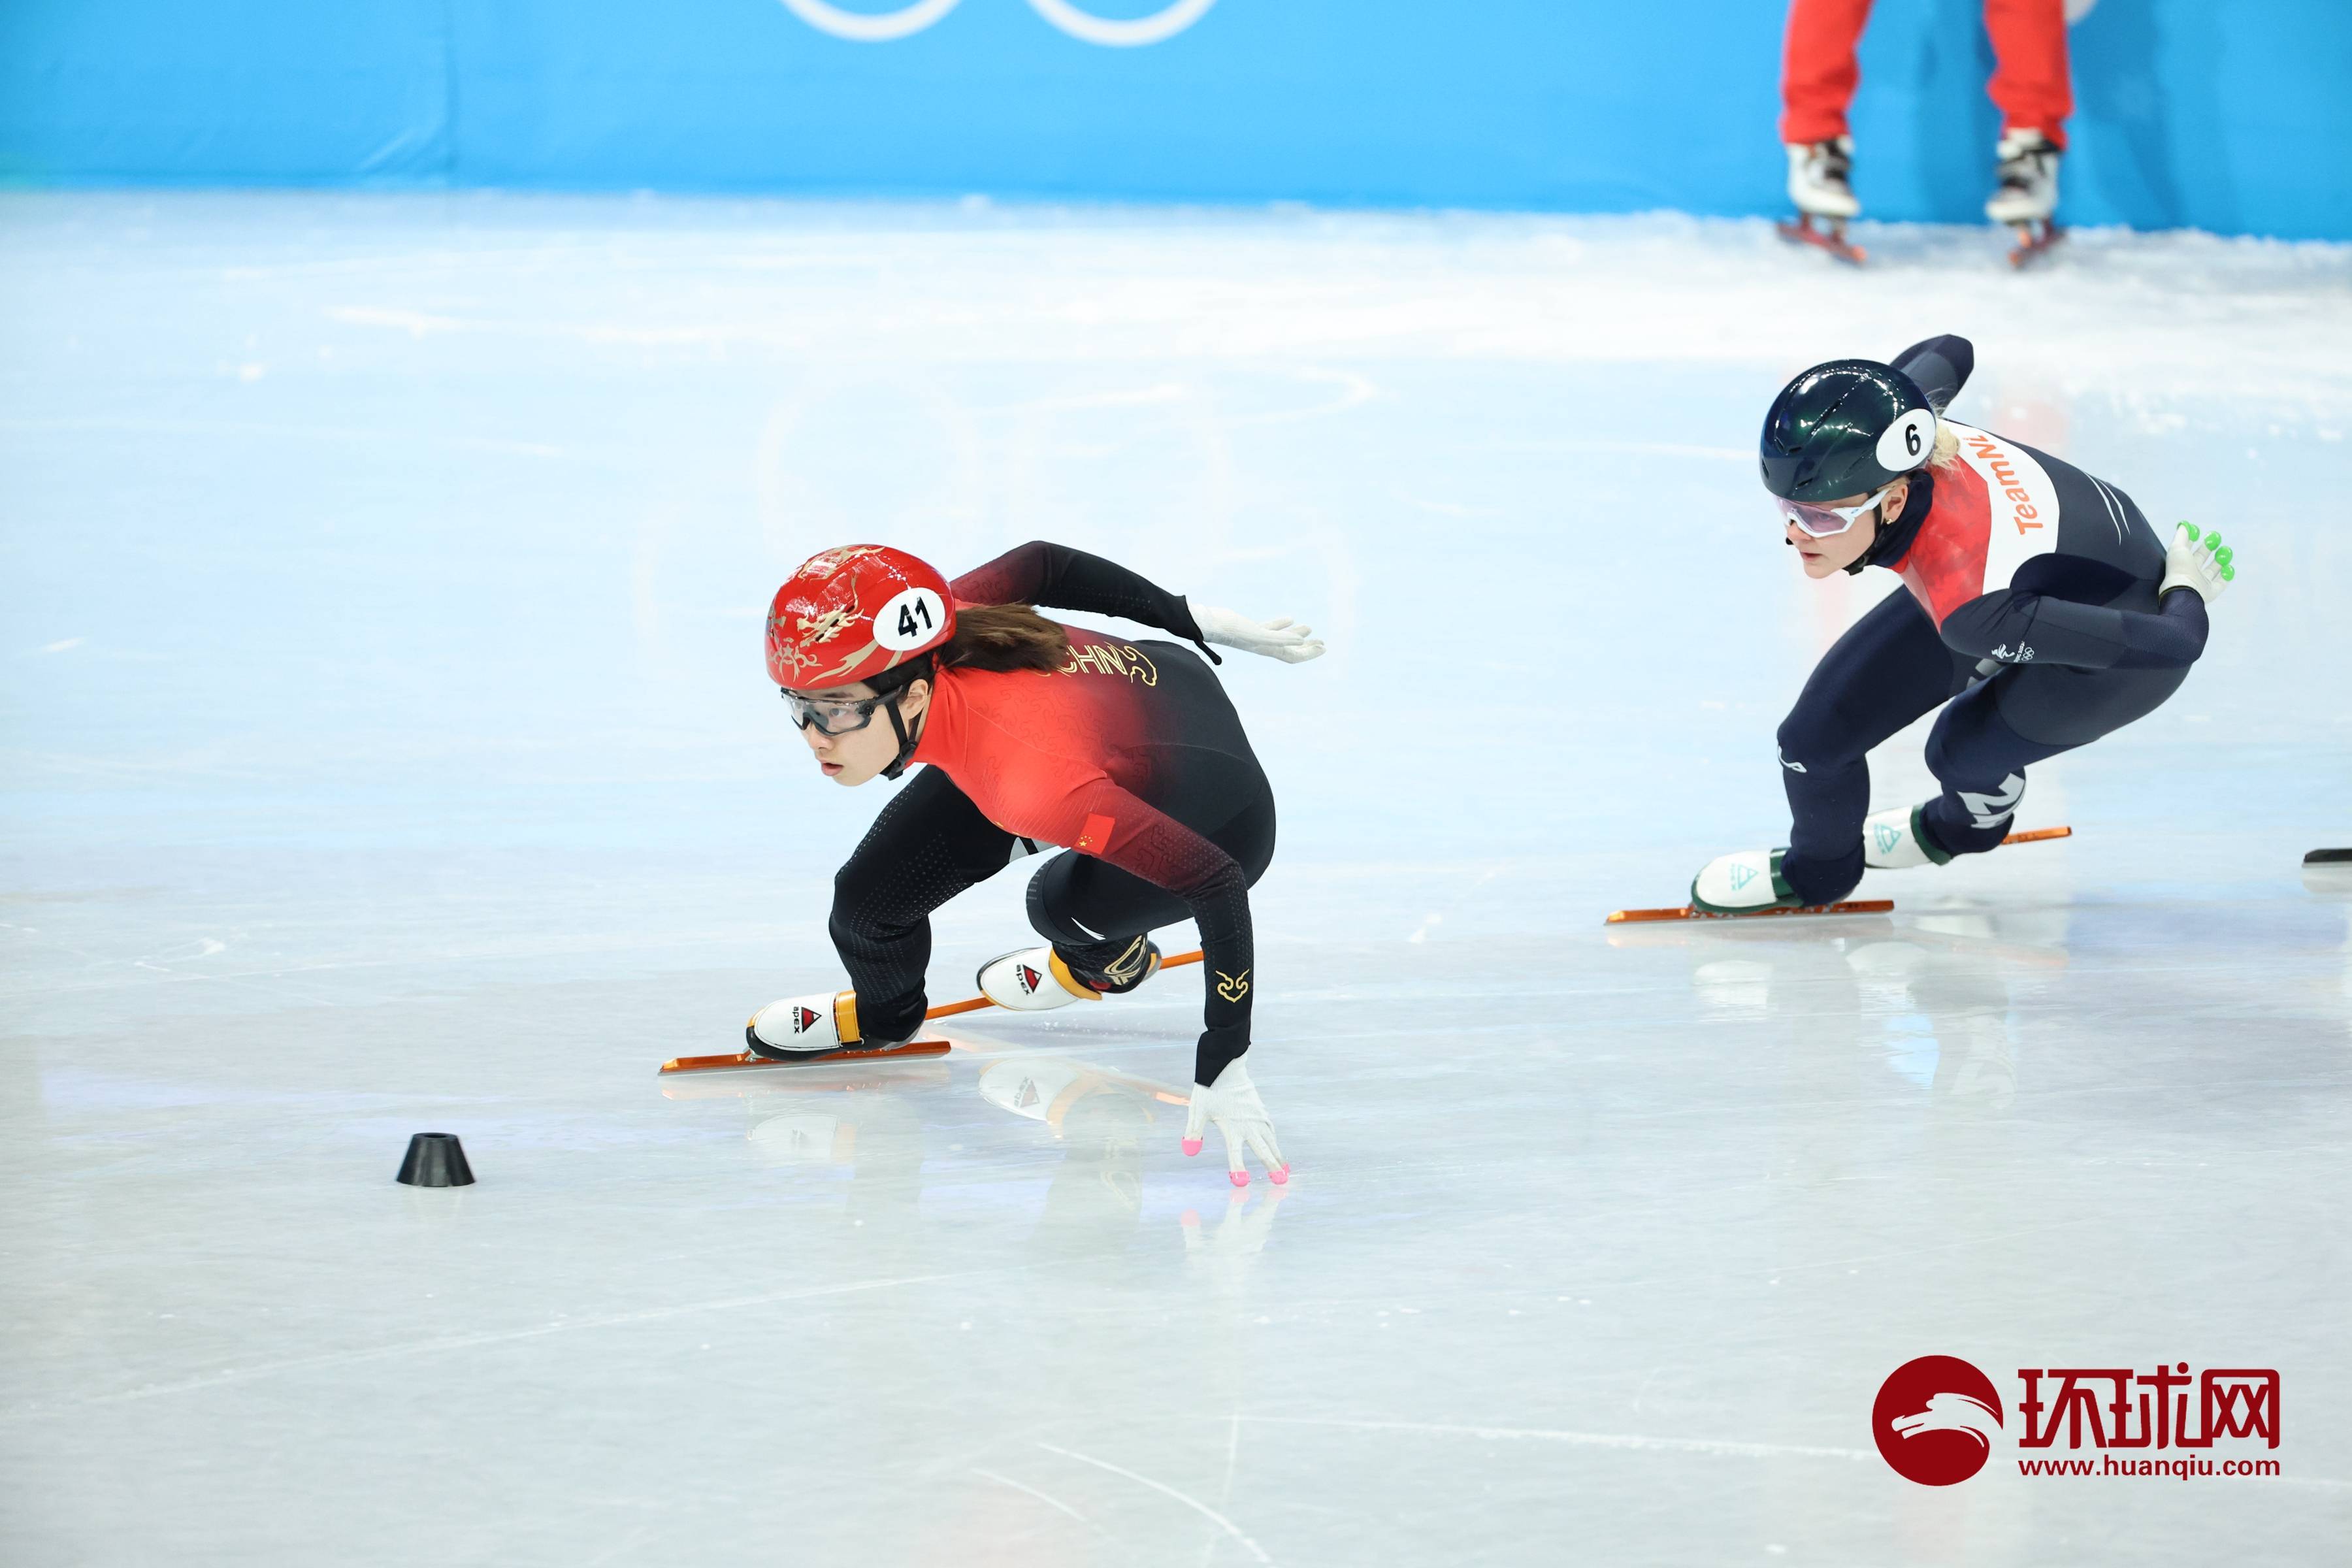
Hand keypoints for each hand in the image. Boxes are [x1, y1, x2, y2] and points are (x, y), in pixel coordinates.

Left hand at [1182, 1059, 1288, 1186]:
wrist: (1227, 1066)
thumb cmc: (1210, 1089)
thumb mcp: (1197, 1110)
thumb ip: (1193, 1132)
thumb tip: (1189, 1151)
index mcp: (1232, 1127)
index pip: (1235, 1153)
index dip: (1238, 1169)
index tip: (1242, 1183)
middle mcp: (1248, 1124)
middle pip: (1263, 1150)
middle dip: (1272, 1166)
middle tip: (1281, 1181)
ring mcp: (1258, 1117)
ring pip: (1271, 1141)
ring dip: (1278, 1156)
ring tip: (1285, 1169)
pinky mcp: (1261, 1111)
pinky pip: (1270, 1130)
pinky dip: (1275, 1141)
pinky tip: (1275, 1147)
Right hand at [1191, 604, 1324, 663]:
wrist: (1208, 623)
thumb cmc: (1232, 630)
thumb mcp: (1259, 634)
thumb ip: (1280, 638)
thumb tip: (1300, 641)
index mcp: (1267, 650)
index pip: (1293, 656)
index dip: (1309, 654)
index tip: (1324, 648)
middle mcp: (1263, 646)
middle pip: (1290, 650)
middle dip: (1308, 647)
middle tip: (1322, 643)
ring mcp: (1257, 637)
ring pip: (1282, 639)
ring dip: (1297, 635)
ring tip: (1310, 629)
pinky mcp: (1251, 628)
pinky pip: (1271, 628)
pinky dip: (1282, 625)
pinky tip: (1290, 619)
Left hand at [2160, 522, 2234, 602]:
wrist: (2184, 591)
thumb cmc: (2179, 568)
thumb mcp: (2177, 548)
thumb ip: (2181, 536)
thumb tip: (2184, 525)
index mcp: (2180, 563)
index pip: (2187, 550)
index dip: (2193, 541)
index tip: (2200, 533)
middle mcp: (2190, 573)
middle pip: (2200, 560)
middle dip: (2208, 549)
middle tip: (2216, 539)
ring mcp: (2200, 583)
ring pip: (2211, 571)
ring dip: (2219, 561)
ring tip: (2226, 550)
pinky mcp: (2210, 592)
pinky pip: (2220, 584)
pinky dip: (2226, 576)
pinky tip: (2229, 567)